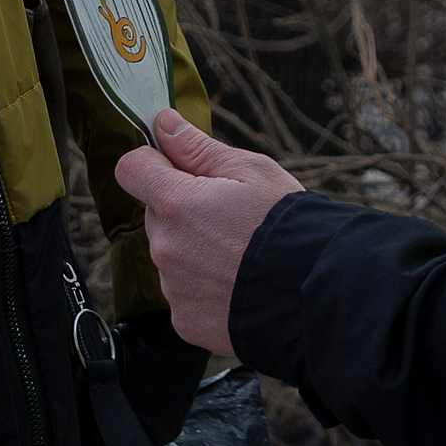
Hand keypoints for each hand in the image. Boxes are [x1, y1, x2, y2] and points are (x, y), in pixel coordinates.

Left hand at [113, 109, 303, 356]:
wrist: (315, 293)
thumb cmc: (286, 226)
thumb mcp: (251, 170)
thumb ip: (198, 148)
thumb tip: (163, 124)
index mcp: (176, 203)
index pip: (131, 169)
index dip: (153, 162)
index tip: (177, 166)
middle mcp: (165, 247)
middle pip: (157, 214)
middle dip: (183, 209)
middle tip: (229, 215)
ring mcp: (173, 288)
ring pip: (172, 254)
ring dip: (194, 250)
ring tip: (239, 254)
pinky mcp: (185, 321)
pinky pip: (184, 293)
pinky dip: (204, 287)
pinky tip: (236, 283)